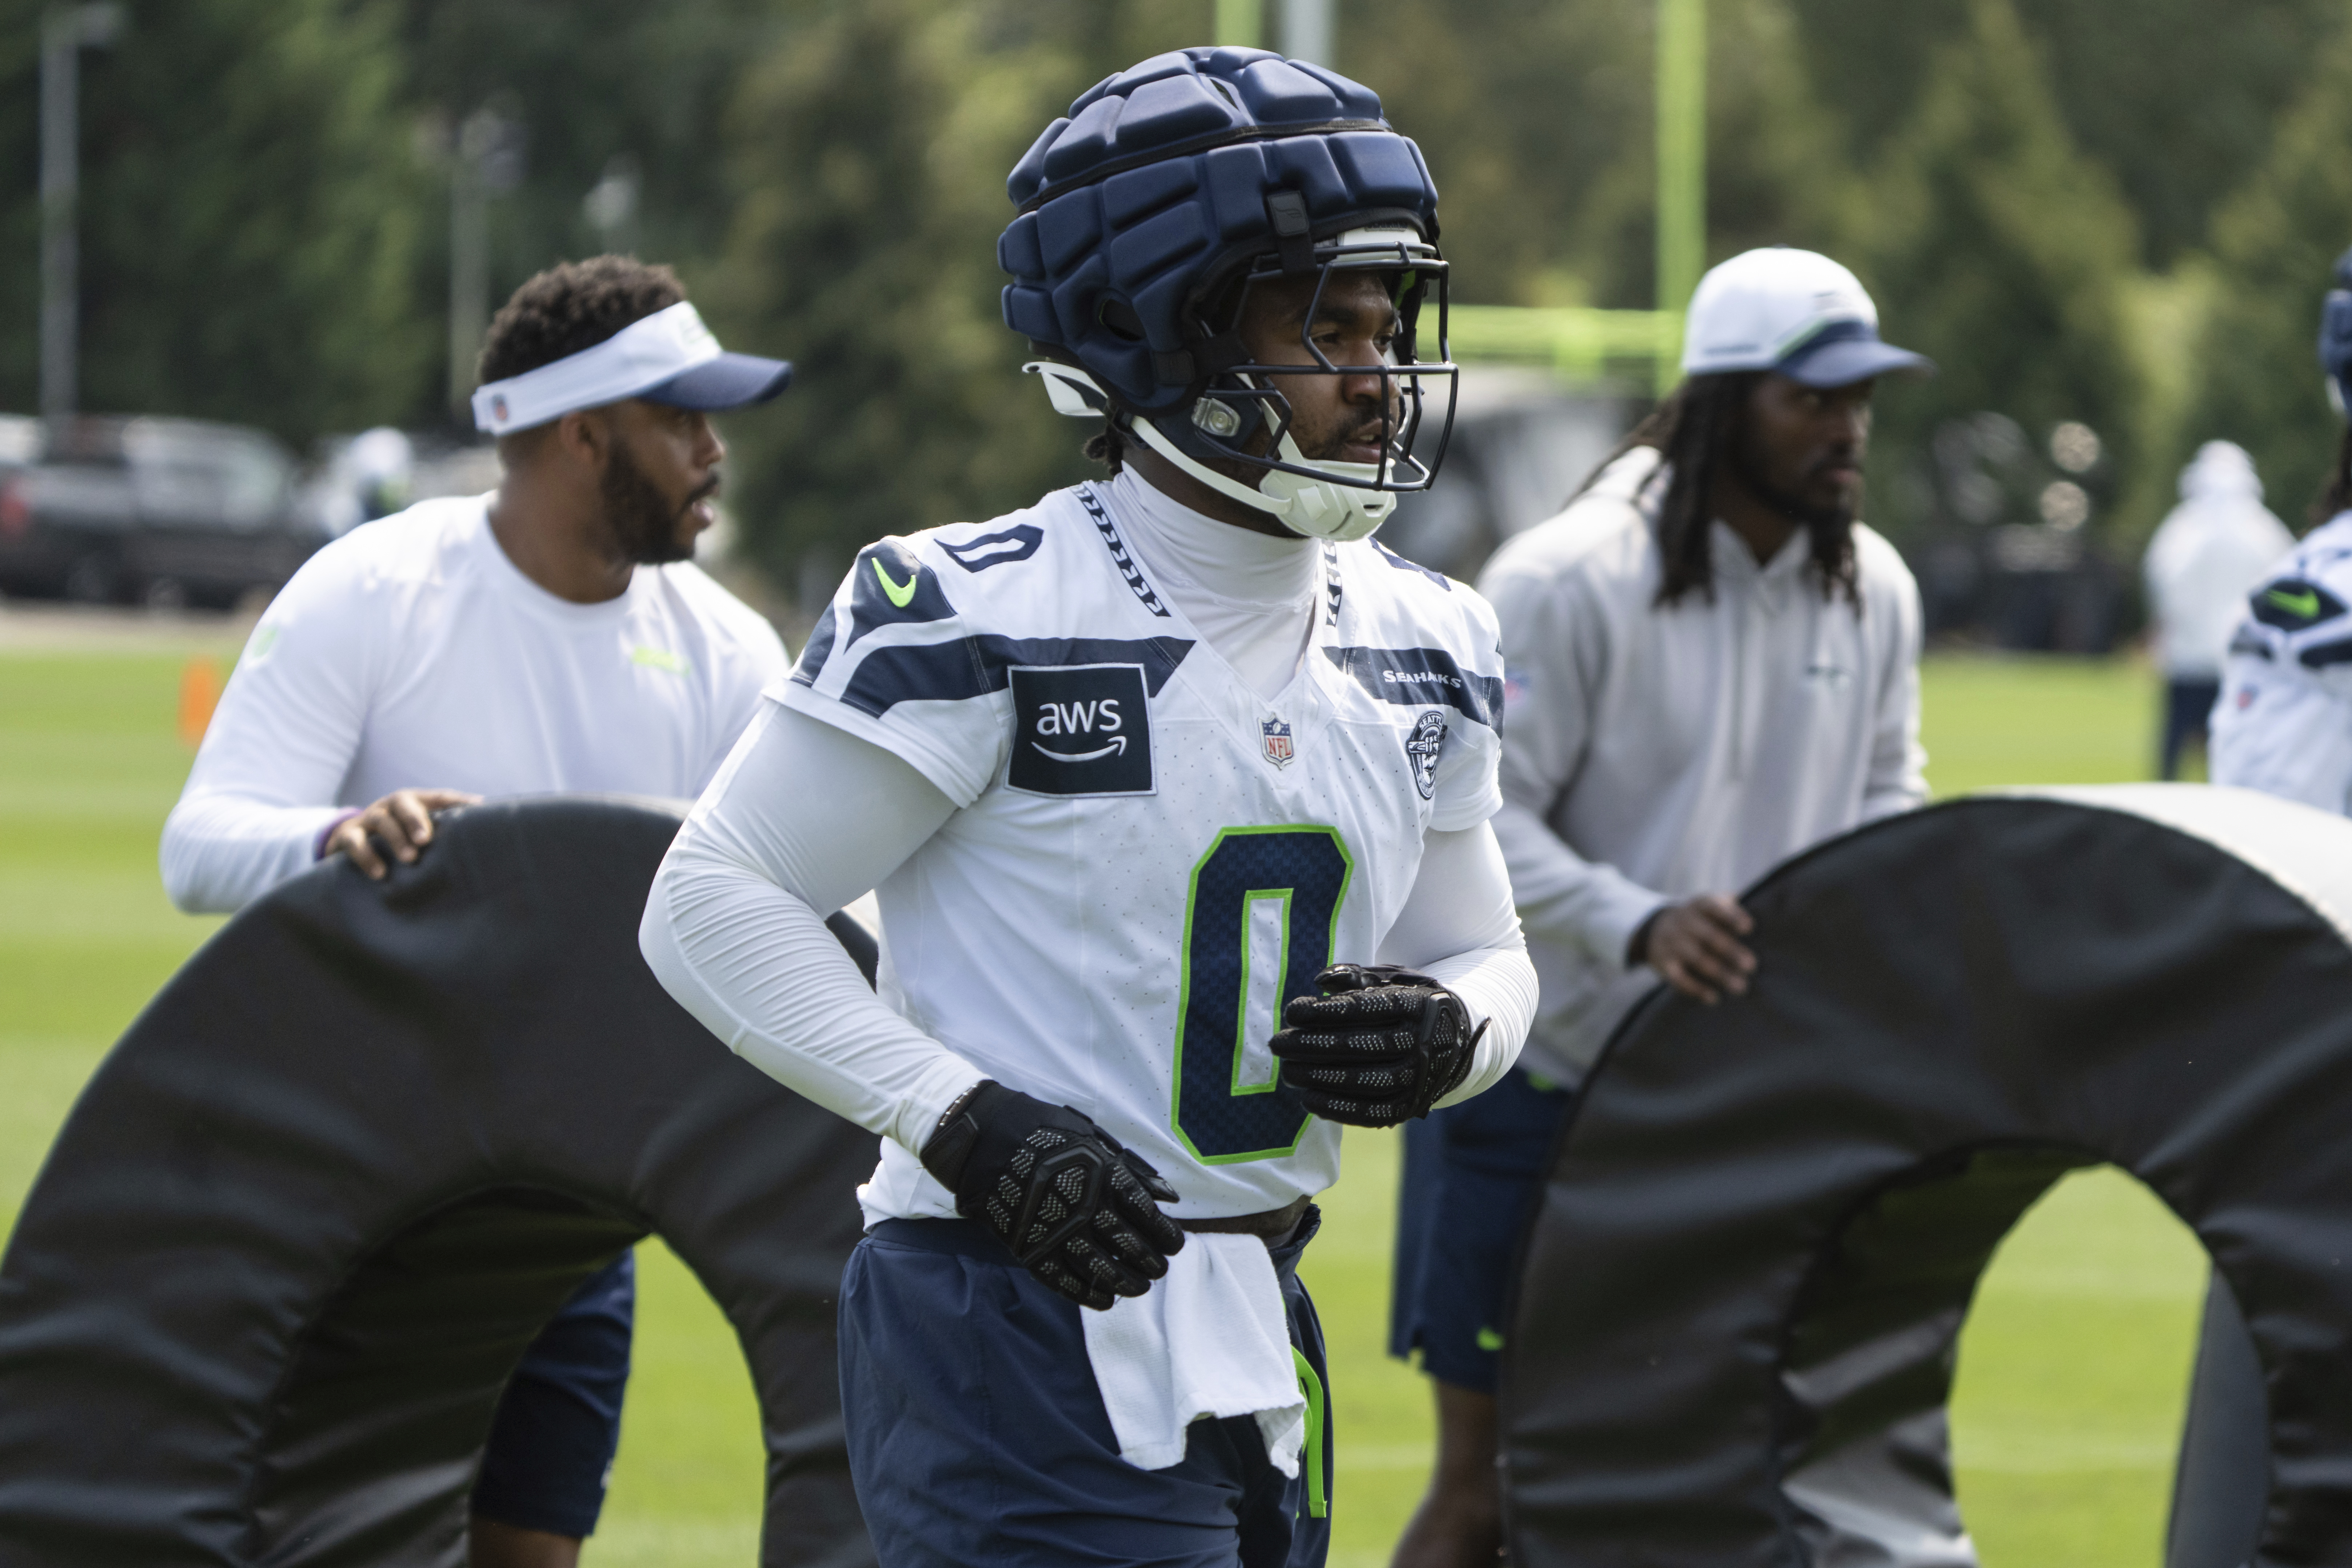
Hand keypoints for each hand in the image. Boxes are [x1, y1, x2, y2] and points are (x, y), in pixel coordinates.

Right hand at [323, 788, 480, 879]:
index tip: (478, 808)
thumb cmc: (399, 838)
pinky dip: (366, 856)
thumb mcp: (420, 832)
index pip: (438, 797)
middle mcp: (391, 806)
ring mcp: (368, 819)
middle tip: (426, 840)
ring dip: (396, 838)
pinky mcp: (348, 837)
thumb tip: (488, 834)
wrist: (350, 841)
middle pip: (404, 803)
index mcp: (415, 802)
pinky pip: (354, 842)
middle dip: (416, 819)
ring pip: (381, 821)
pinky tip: (380, 873)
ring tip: (409, 858)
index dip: (458, 800)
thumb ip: (446, 831)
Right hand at [919, 1081, 1184, 1309]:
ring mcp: (1054, 1229)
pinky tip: (1104, 1300)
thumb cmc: (1044, 1133)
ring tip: (1139, 1288)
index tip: (1176, 1244)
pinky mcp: (1029, 1246)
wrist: (985, 1138)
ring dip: (1124, 1282)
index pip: (1145, 1212)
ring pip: (1099, 1268)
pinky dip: (1086, 1294)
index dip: (1165, 1233)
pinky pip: (1062, 1279)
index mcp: (1102, 1174)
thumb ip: (1131, 1170)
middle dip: (1150, 1261)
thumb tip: (1168, 1196)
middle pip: (1127, 1244)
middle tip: (1160, 1269)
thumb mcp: (1093, 1139)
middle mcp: (1082, 1205)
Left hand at [1269, 964, 1485, 1126]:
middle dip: (1311, 1045)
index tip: (1292, 1011)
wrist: (1455, 1040)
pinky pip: (1372, 1112)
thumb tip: (1319, 980)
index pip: (1363, 1009)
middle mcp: (1421, 1043)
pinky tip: (1309, 1099)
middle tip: (1277, 1044)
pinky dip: (1339, 1109)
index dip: (1323, 1011)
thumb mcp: (1391, 981)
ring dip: (1320, 1078)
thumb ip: (1355, 976)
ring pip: (1364, 1081)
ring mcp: (1419, 1078)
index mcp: (1416, 1006)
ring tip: (1287, 1072)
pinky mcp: (1412, 1106)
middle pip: (1359, 1045)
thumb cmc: (1408, 1004)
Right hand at [1629, 894, 1755, 1003]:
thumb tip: (1768, 912)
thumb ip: (1730, 908)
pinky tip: (1714, 998)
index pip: (1714, 907)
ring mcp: (1672, 943)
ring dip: (1719, 973)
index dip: (1731, 916)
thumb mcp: (1708, 906)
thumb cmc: (1698, 920)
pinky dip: (1696, 988)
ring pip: (1696, 958)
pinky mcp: (1664, 963)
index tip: (1749, 928)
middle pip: (1708, 936)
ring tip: (1741, 986)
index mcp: (1698, 905)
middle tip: (1751, 965)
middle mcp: (1683, 922)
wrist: (1653, 929)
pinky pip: (1679, 977)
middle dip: (1730, 951)